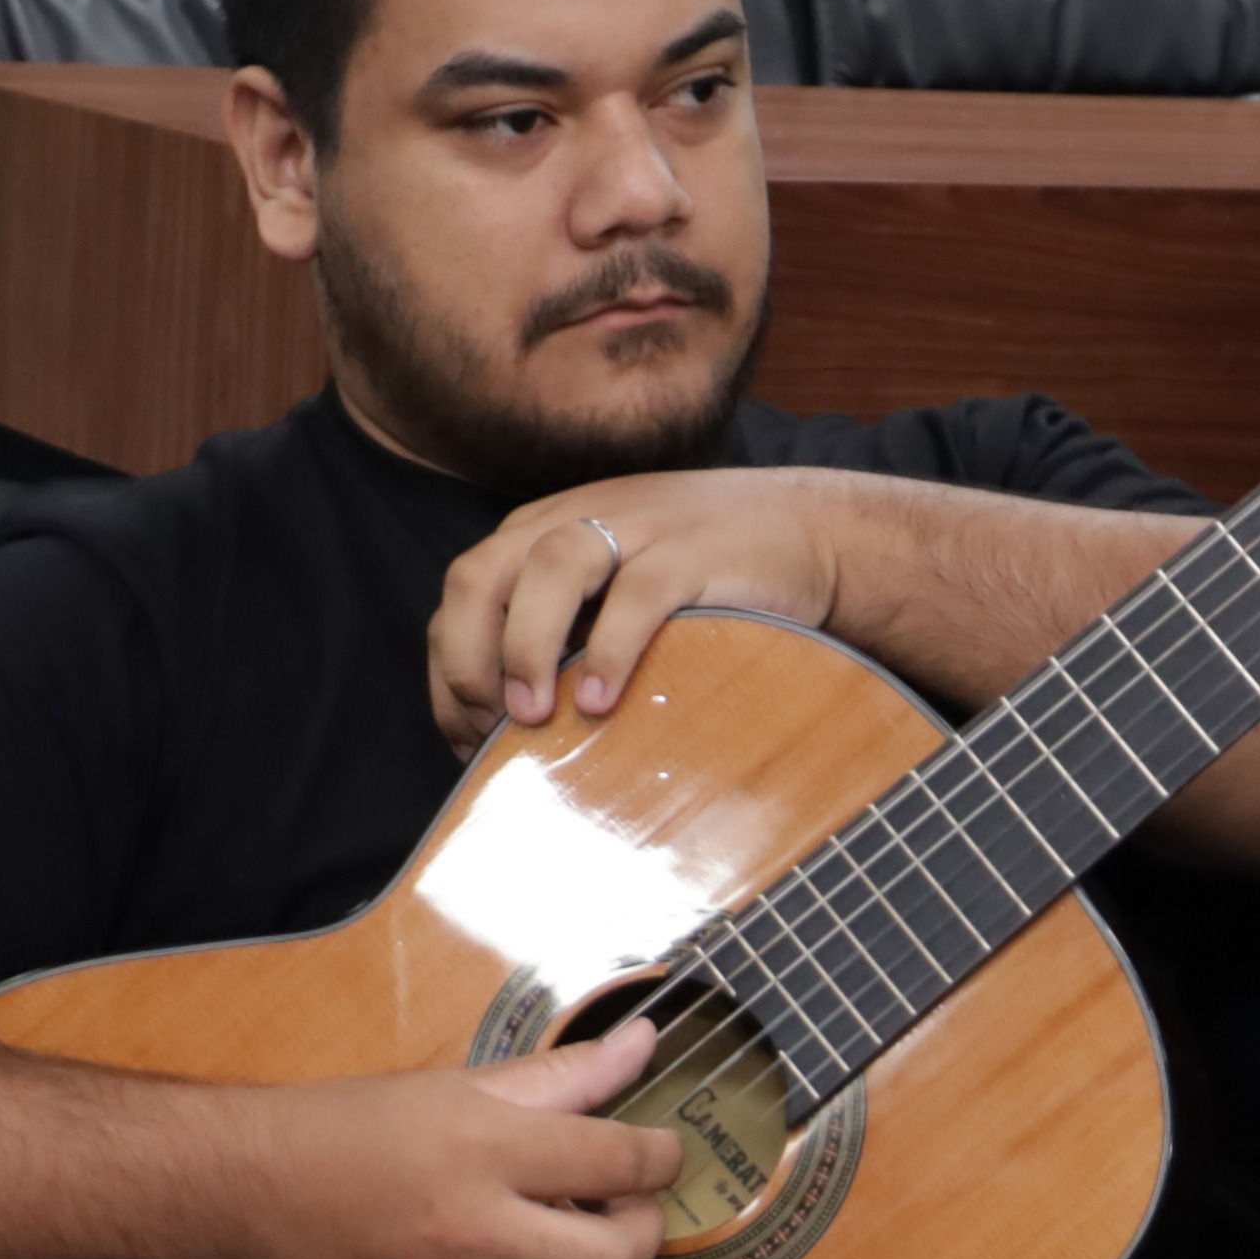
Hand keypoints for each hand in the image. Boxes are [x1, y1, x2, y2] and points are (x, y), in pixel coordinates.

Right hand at [219, 1024, 680, 1258]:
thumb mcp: (461, 1085)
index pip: (618, 1160)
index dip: (661, 1157)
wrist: (252, 1194)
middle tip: (627, 1211)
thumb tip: (646, 1042)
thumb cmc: (357, 1130)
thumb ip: (566, 1074)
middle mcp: (472, 1231)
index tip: (659, 1154)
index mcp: (484, 1148)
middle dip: (644, 1233)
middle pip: (611, 1257)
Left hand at [429, 471, 849, 752]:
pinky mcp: (693, 551)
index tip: (468, 738)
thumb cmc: (702, 582)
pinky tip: (601, 703)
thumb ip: (564, 634)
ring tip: (532, 716)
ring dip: (524, 646)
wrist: (810, 532)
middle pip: (480, 575)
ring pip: (548, 568)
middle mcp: (576, 520)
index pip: (462, 597)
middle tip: (489, 726)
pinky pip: (637, 595)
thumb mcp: (614, 596)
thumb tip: (508, 729)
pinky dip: (609, 649)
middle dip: (468, 656)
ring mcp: (637, 528)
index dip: (449, 669)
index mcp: (543, 533)